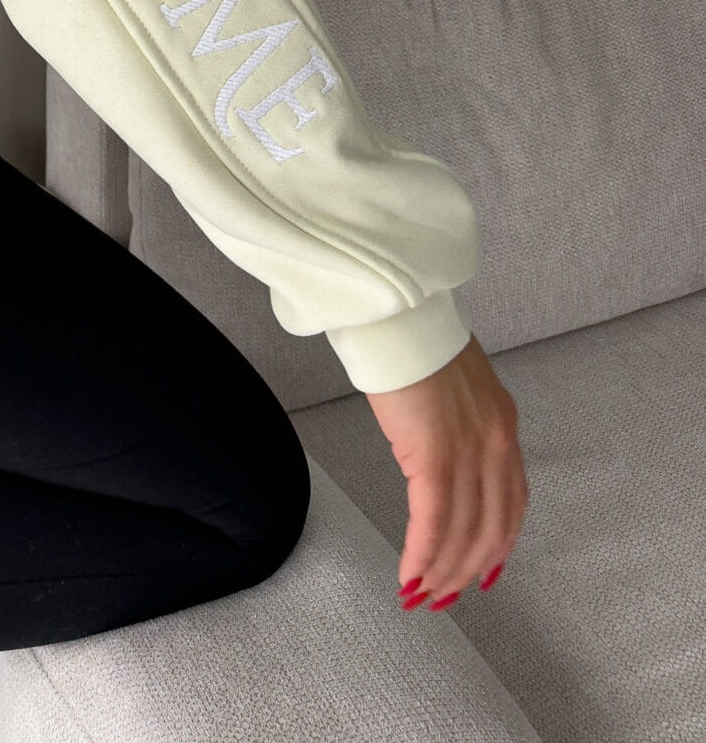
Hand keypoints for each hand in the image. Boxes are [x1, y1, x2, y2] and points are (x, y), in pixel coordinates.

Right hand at [365, 332, 528, 610]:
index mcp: (503, 423)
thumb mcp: (454, 382)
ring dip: (443, 572)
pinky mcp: (435, 456)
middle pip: (493, 528)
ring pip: (465, 533)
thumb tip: (441, 443)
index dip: (498, 544)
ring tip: (421, 594)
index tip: (483, 572)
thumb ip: (459, 418)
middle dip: (468, 570)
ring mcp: (469, 451)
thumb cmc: (414, 337)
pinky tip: (409, 575)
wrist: (397, 313)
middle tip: (443, 596)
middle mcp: (496, 443)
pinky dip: (422, 555)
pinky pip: (434, 522)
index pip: (512, 501)